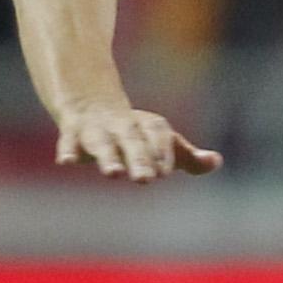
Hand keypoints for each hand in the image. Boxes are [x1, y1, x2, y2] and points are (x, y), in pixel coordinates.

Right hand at [56, 104, 221, 182]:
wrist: (90, 102)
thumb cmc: (136, 134)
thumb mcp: (163, 143)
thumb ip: (189, 157)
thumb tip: (215, 161)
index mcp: (149, 127)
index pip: (160, 137)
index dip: (162, 153)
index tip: (165, 171)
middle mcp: (124, 127)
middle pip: (134, 141)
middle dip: (140, 158)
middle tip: (146, 180)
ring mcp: (97, 130)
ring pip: (102, 143)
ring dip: (107, 157)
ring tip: (113, 173)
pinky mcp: (72, 133)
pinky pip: (68, 142)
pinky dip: (67, 150)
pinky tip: (66, 162)